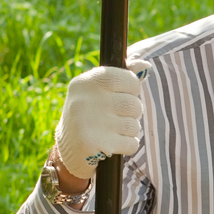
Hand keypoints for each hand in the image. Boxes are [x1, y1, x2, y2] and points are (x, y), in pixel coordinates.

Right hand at [53, 59, 150, 180]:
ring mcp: (89, 123)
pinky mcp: (95, 145)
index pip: (128, 79)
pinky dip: (128, 145)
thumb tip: (145, 65)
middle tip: (118, 116)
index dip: (133, 88)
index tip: (124, 94)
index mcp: (86, 82)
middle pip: (133, 104)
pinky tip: (115, 143)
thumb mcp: (99, 90)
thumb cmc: (90, 112)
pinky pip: (131, 144)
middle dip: (133, 112)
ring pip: (134, 125)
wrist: (69, 147)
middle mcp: (85, 100)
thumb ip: (122, 76)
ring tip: (115, 130)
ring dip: (130, 130)